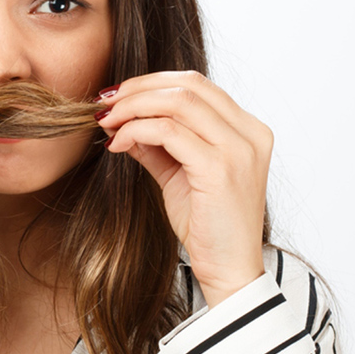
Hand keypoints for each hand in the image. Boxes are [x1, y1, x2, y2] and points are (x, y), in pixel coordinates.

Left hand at [96, 71, 272, 306]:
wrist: (229, 270)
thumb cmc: (208, 226)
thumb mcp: (179, 175)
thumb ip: (157, 144)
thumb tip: (121, 120)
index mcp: (248, 129)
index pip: (196, 84)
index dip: (151, 82)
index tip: (116, 96)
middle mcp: (250, 133)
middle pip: (187, 85)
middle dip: (138, 89)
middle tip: (104, 104)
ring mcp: (239, 150)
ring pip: (177, 103)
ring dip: (132, 108)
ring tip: (106, 123)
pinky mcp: (220, 169)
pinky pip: (168, 132)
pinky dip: (136, 131)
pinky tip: (117, 145)